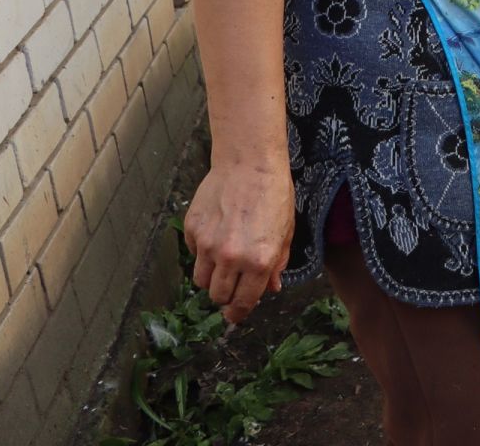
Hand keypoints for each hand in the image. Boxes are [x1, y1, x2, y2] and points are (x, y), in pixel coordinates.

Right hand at [183, 160, 295, 324]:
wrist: (250, 164)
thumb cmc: (274, 195)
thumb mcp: (287, 231)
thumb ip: (278, 264)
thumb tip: (271, 288)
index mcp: (259, 261)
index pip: (242, 302)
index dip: (238, 313)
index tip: (235, 316)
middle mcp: (231, 258)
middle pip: (217, 295)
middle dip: (225, 294)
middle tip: (233, 284)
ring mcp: (208, 244)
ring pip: (200, 280)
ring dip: (211, 277)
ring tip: (224, 259)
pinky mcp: (192, 230)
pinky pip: (193, 254)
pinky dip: (201, 252)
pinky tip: (216, 233)